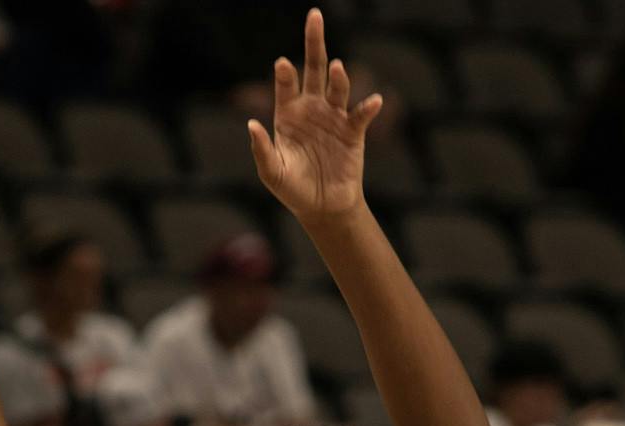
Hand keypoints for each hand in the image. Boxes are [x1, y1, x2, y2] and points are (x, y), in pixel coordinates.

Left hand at [246, 9, 383, 221]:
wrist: (322, 208)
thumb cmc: (293, 189)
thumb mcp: (272, 173)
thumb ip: (261, 149)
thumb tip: (251, 124)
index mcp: (288, 113)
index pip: (286, 86)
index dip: (285, 74)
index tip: (282, 64)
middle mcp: (312, 108)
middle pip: (314, 69)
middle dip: (314, 42)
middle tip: (314, 16)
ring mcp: (334, 117)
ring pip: (337, 89)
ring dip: (338, 78)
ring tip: (337, 68)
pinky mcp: (353, 132)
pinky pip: (361, 115)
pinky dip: (367, 107)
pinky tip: (373, 101)